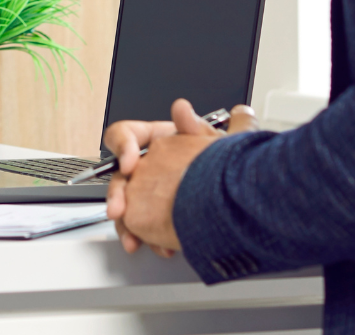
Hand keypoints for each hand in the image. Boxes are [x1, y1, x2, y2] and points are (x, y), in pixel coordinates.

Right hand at [104, 99, 253, 257]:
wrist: (238, 198)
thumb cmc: (224, 165)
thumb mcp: (215, 145)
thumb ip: (196, 126)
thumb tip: (181, 108)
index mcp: (156, 141)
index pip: (124, 136)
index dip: (122, 147)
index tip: (130, 163)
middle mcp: (148, 166)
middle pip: (119, 176)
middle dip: (116, 195)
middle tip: (119, 208)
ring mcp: (148, 193)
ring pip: (126, 206)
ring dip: (126, 223)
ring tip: (133, 238)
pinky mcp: (155, 218)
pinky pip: (142, 227)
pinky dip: (146, 238)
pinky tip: (161, 245)